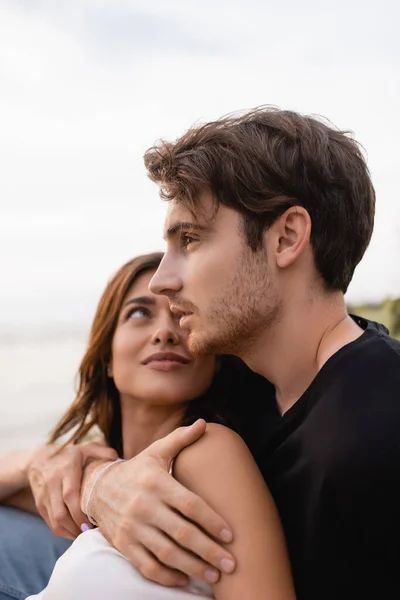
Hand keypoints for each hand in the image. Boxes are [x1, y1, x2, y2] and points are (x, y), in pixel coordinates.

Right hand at [28, 442, 117, 538]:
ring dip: (70, 532)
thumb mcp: (84, 448)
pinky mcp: (40, 505)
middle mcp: (52, 485)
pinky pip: (50, 523)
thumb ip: (101, 451)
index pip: (70, 496)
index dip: (80, 513)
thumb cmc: (68, 455)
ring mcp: (44, 497)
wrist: (38, 459)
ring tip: (85, 534)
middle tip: (92, 532)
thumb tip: (118, 458)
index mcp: (66, 471)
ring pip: (55, 521)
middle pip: (61, 514)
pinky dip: (63, 531)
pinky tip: (75, 531)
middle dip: (77, 527)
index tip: (92, 523)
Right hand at [85, 419, 235, 586]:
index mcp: (156, 482)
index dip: (211, 521)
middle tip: (231, 564)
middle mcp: (144, 505)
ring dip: (194, 567)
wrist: (97, 487)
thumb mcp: (156, 451)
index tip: (231, 534)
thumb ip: (180, 439)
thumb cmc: (137, 470)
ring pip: (167, 554)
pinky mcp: (123, 545)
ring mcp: (132, 527)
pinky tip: (186, 579)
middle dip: (209, 551)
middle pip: (182, 533)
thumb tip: (204, 423)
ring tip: (215, 576)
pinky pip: (148, 566)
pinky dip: (168, 576)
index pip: (189, 504)